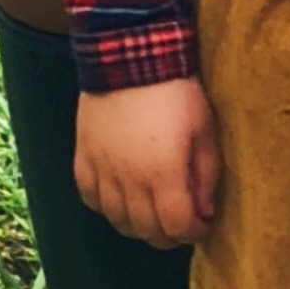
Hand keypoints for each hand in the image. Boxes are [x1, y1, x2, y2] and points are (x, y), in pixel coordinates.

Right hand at [74, 75, 220, 249]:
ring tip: (152, 213)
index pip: (177, 227)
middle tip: (179, 221)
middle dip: (168, 234)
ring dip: (138, 225)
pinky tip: (120, 198)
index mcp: (163, 174)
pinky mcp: (83, 158)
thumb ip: (206, 176)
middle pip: (147, 231)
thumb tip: (205, 212)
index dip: (193, 232)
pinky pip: (90, 199)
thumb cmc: (176, 92)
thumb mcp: (204, 130)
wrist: (130, 55)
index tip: (202, 223)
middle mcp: (129, 181)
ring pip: (117, 221)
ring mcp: (102, 171)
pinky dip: (106, 207)